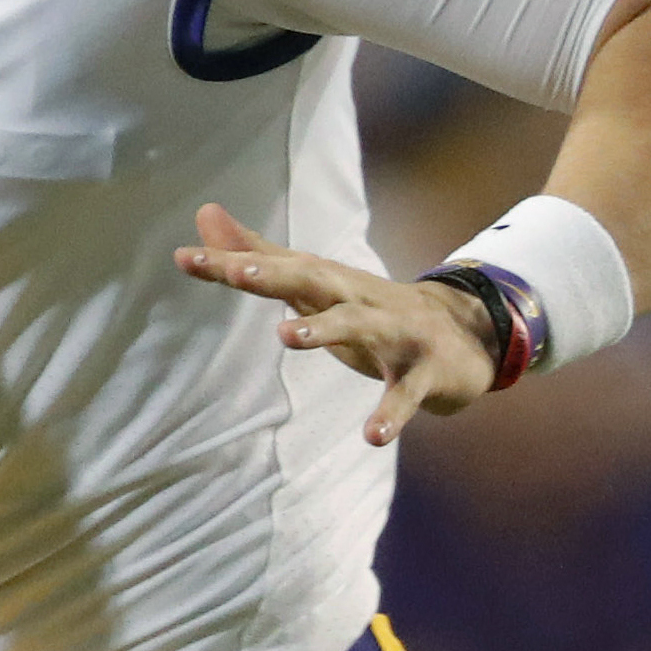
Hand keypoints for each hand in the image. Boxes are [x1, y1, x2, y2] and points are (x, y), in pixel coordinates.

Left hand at [174, 203, 497, 445]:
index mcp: (328, 283)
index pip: (274, 267)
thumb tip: (204, 214)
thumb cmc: (372, 310)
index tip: (183, 257)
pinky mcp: (423, 373)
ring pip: (357, 326)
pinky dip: (390, 414)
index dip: (230, 262)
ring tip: (285, 338)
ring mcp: (393, 333)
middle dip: (274, 276)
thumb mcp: (315, 284)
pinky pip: (404, 395)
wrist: (467, 333)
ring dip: (323, 330)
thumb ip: (258, 253)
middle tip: (237, 272)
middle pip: (312, 281)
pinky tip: (372, 436)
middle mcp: (357, 299)